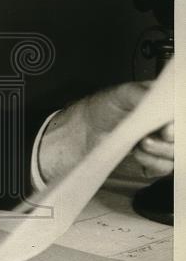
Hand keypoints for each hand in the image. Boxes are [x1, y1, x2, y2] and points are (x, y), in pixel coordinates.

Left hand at [38, 80, 173, 185]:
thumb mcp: (123, 93)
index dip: (178, 123)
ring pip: (176, 154)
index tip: (167, 128)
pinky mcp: (155, 159)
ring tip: (141, 144)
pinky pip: (164, 167)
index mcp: (166, 102)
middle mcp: (168, 122)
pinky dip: (153, 163)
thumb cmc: (104, 106)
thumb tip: (163, 106)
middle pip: (181, 138)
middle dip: (170, 141)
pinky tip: (139, 154)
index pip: (179, 112)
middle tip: (152, 137)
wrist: (85, 128)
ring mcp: (164, 142)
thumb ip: (143, 95)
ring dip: (160, 152)